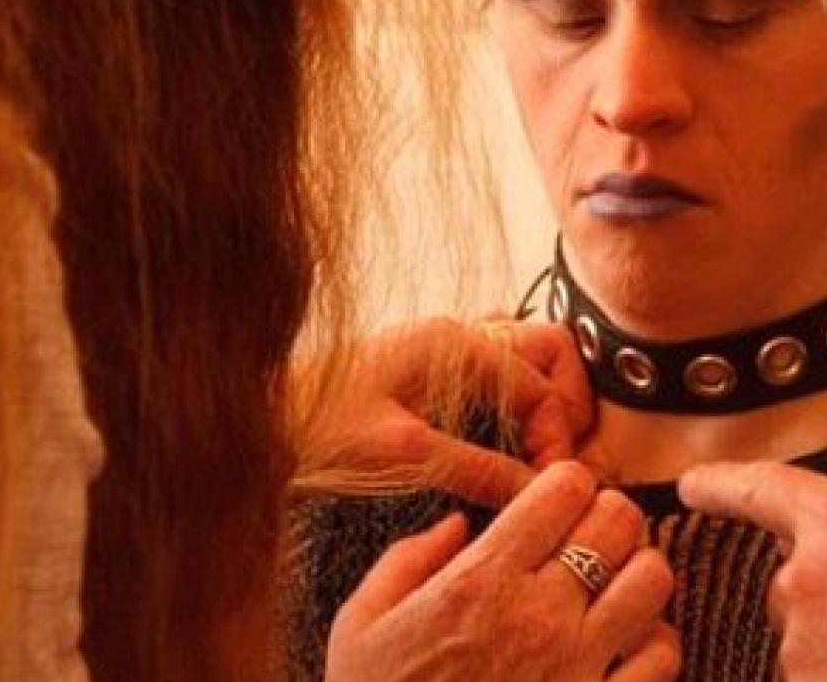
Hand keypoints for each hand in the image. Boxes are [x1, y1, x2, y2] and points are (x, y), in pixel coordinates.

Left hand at [300, 317, 596, 505]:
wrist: (263, 418)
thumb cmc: (321, 429)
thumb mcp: (406, 454)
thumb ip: (478, 468)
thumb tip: (539, 491)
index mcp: (455, 345)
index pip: (540, 382)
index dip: (558, 435)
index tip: (550, 481)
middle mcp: (455, 336)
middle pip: (546, 349)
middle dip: (563, 402)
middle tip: (553, 458)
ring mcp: (442, 349)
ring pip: (523, 355)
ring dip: (540, 398)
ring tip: (535, 452)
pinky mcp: (427, 370)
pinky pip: (492, 368)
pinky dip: (511, 397)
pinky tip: (503, 437)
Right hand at [327, 461, 679, 681]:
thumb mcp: (360, 626)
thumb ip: (407, 560)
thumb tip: (457, 523)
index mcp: (480, 580)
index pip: (566, 487)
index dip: (567, 485)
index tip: (554, 505)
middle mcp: (539, 615)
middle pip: (620, 520)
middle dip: (608, 516)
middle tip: (589, 536)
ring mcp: (577, 668)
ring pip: (654, 579)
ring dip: (638, 572)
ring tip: (612, 586)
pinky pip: (663, 656)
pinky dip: (654, 642)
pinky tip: (626, 645)